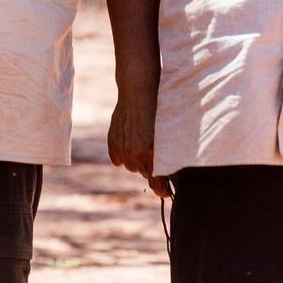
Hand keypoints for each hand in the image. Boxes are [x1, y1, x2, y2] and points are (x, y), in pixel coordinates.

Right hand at [108, 78, 169, 197]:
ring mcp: (121, 147)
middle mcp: (133, 153)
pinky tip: (130, 143)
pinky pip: (117, 159)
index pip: (156, 184)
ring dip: (137, 160)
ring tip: (143, 143)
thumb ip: (167, 158)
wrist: (138, 91)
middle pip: (144, 173)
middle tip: (155, 153)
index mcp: (149, 153)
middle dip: (150, 167)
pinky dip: (124, 154)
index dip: (163, 189)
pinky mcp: (112, 141)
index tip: (167, 191)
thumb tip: (170, 178)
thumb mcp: (168, 135)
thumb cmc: (159, 110)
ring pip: (131, 166)